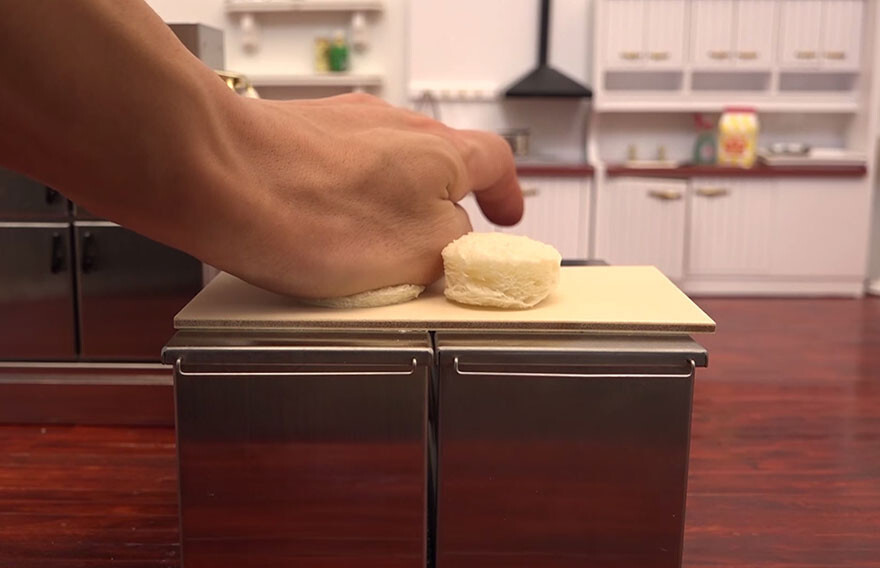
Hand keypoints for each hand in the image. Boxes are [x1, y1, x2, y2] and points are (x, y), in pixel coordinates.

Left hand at [200, 92, 523, 297]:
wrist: (215, 177)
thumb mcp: (421, 255)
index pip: (495, 163)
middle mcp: (395, 126)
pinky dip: (345, 203)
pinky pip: (339, 174)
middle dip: (443, 205)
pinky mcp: (298, 137)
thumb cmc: (308, 211)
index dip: (505, 194)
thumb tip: (459, 246)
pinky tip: (323, 239)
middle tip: (441, 244)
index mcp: (441, 150)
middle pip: (438, 164)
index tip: (505, 214)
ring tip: (371, 255)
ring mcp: (343, 127)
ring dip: (390, 206)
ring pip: (386, 169)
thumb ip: (457, 249)